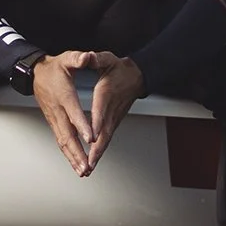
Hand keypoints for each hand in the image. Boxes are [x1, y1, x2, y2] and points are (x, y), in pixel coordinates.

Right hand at [31, 54, 93, 174]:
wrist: (36, 73)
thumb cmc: (54, 67)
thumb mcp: (67, 58)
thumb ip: (78, 58)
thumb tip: (87, 57)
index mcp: (63, 95)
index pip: (73, 112)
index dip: (81, 125)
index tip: (90, 137)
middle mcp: (57, 111)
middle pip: (67, 135)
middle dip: (77, 152)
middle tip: (87, 166)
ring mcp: (54, 119)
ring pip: (63, 142)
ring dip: (73, 158)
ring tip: (83, 171)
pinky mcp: (54, 123)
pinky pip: (61, 141)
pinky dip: (68, 154)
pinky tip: (76, 163)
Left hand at [75, 52, 145, 169]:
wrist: (138, 76)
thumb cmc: (120, 68)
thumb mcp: (107, 59)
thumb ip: (96, 59)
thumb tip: (88, 56)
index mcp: (106, 94)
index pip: (101, 111)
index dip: (96, 124)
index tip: (92, 137)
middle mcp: (111, 110)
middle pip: (104, 132)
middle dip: (96, 149)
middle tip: (89, 163)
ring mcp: (114, 118)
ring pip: (106, 139)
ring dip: (97, 154)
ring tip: (88, 169)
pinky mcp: (114, 122)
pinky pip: (106, 139)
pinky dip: (100, 151)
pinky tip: (93, 160)